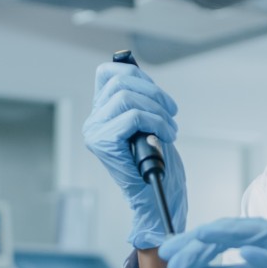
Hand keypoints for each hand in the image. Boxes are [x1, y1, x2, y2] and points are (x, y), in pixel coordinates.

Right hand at [83, 62, 186, 248]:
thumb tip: (136, 70)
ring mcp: (96, 132)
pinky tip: (167, 136)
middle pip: (121, 82)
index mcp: (102, 113)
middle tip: (172, 113)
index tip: (158, 94)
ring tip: (171, 129)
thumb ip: (139, 99)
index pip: (107, 73)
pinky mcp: (103, 143)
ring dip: (159, 111)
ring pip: (128, 97)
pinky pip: (133, 116)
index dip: (135, 74)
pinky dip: (157, 123)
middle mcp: (94, 121)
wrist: (156, 196)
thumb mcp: (149, 123)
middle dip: (155, 94)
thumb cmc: (156, 163)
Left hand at [159, 218, 266, 267]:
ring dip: (223, 240)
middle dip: (199, 242)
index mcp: (265, 235)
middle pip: (234, 230)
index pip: (223, 231)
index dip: (193, 241)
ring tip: (197, 244)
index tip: (168, 253)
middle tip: (172, 258)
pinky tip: (244, 253)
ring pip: (257, 236)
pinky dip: (265, 256)